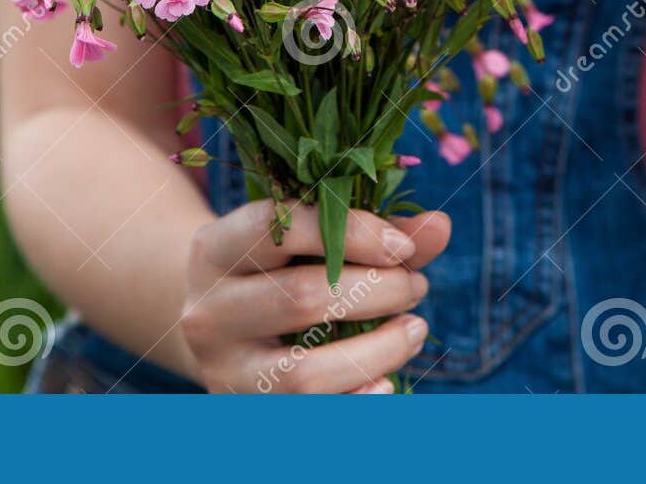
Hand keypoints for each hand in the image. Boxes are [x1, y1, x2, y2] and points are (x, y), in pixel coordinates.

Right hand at [181, 200, 449, 392]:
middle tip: (416, 286)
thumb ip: (373, 231)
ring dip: (377, 351)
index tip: (404, 247)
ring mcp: (224, 371)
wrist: (215, 332)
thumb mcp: (305, 240)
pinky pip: (311, 418)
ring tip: (415, 330)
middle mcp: (208, 311)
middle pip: (302, 299)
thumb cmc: (275, 271)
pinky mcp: (246, 413)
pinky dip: (358, 401)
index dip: (352, 232)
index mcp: (215, 249)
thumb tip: (438, 227)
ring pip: (306, 373)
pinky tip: (386, 381)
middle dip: (377, 291)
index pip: (280, 228)